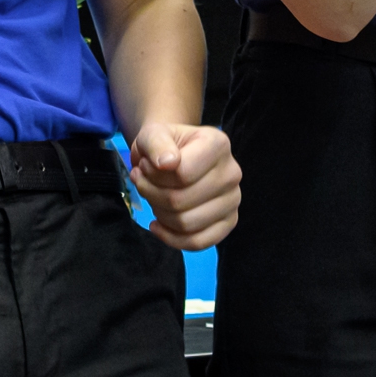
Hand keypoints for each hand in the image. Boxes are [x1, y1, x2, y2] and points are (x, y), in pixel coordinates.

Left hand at [126, 120, 241, 250]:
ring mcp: (233, 199)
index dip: (154, 175)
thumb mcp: (153, 134)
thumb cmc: (164, 146)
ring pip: (187, 223)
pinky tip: (158, 225)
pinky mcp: (229, 222)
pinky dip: (172, 238)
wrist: (172, 158)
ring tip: (152, 198)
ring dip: (159, 214)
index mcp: (218, 144)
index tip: (144, 166)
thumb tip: (168, 163)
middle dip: (151, 195)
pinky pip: (199, 242)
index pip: (182, 173)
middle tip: (142, 183)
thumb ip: (157, 143)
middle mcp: (232, 172)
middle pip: (181, 200)